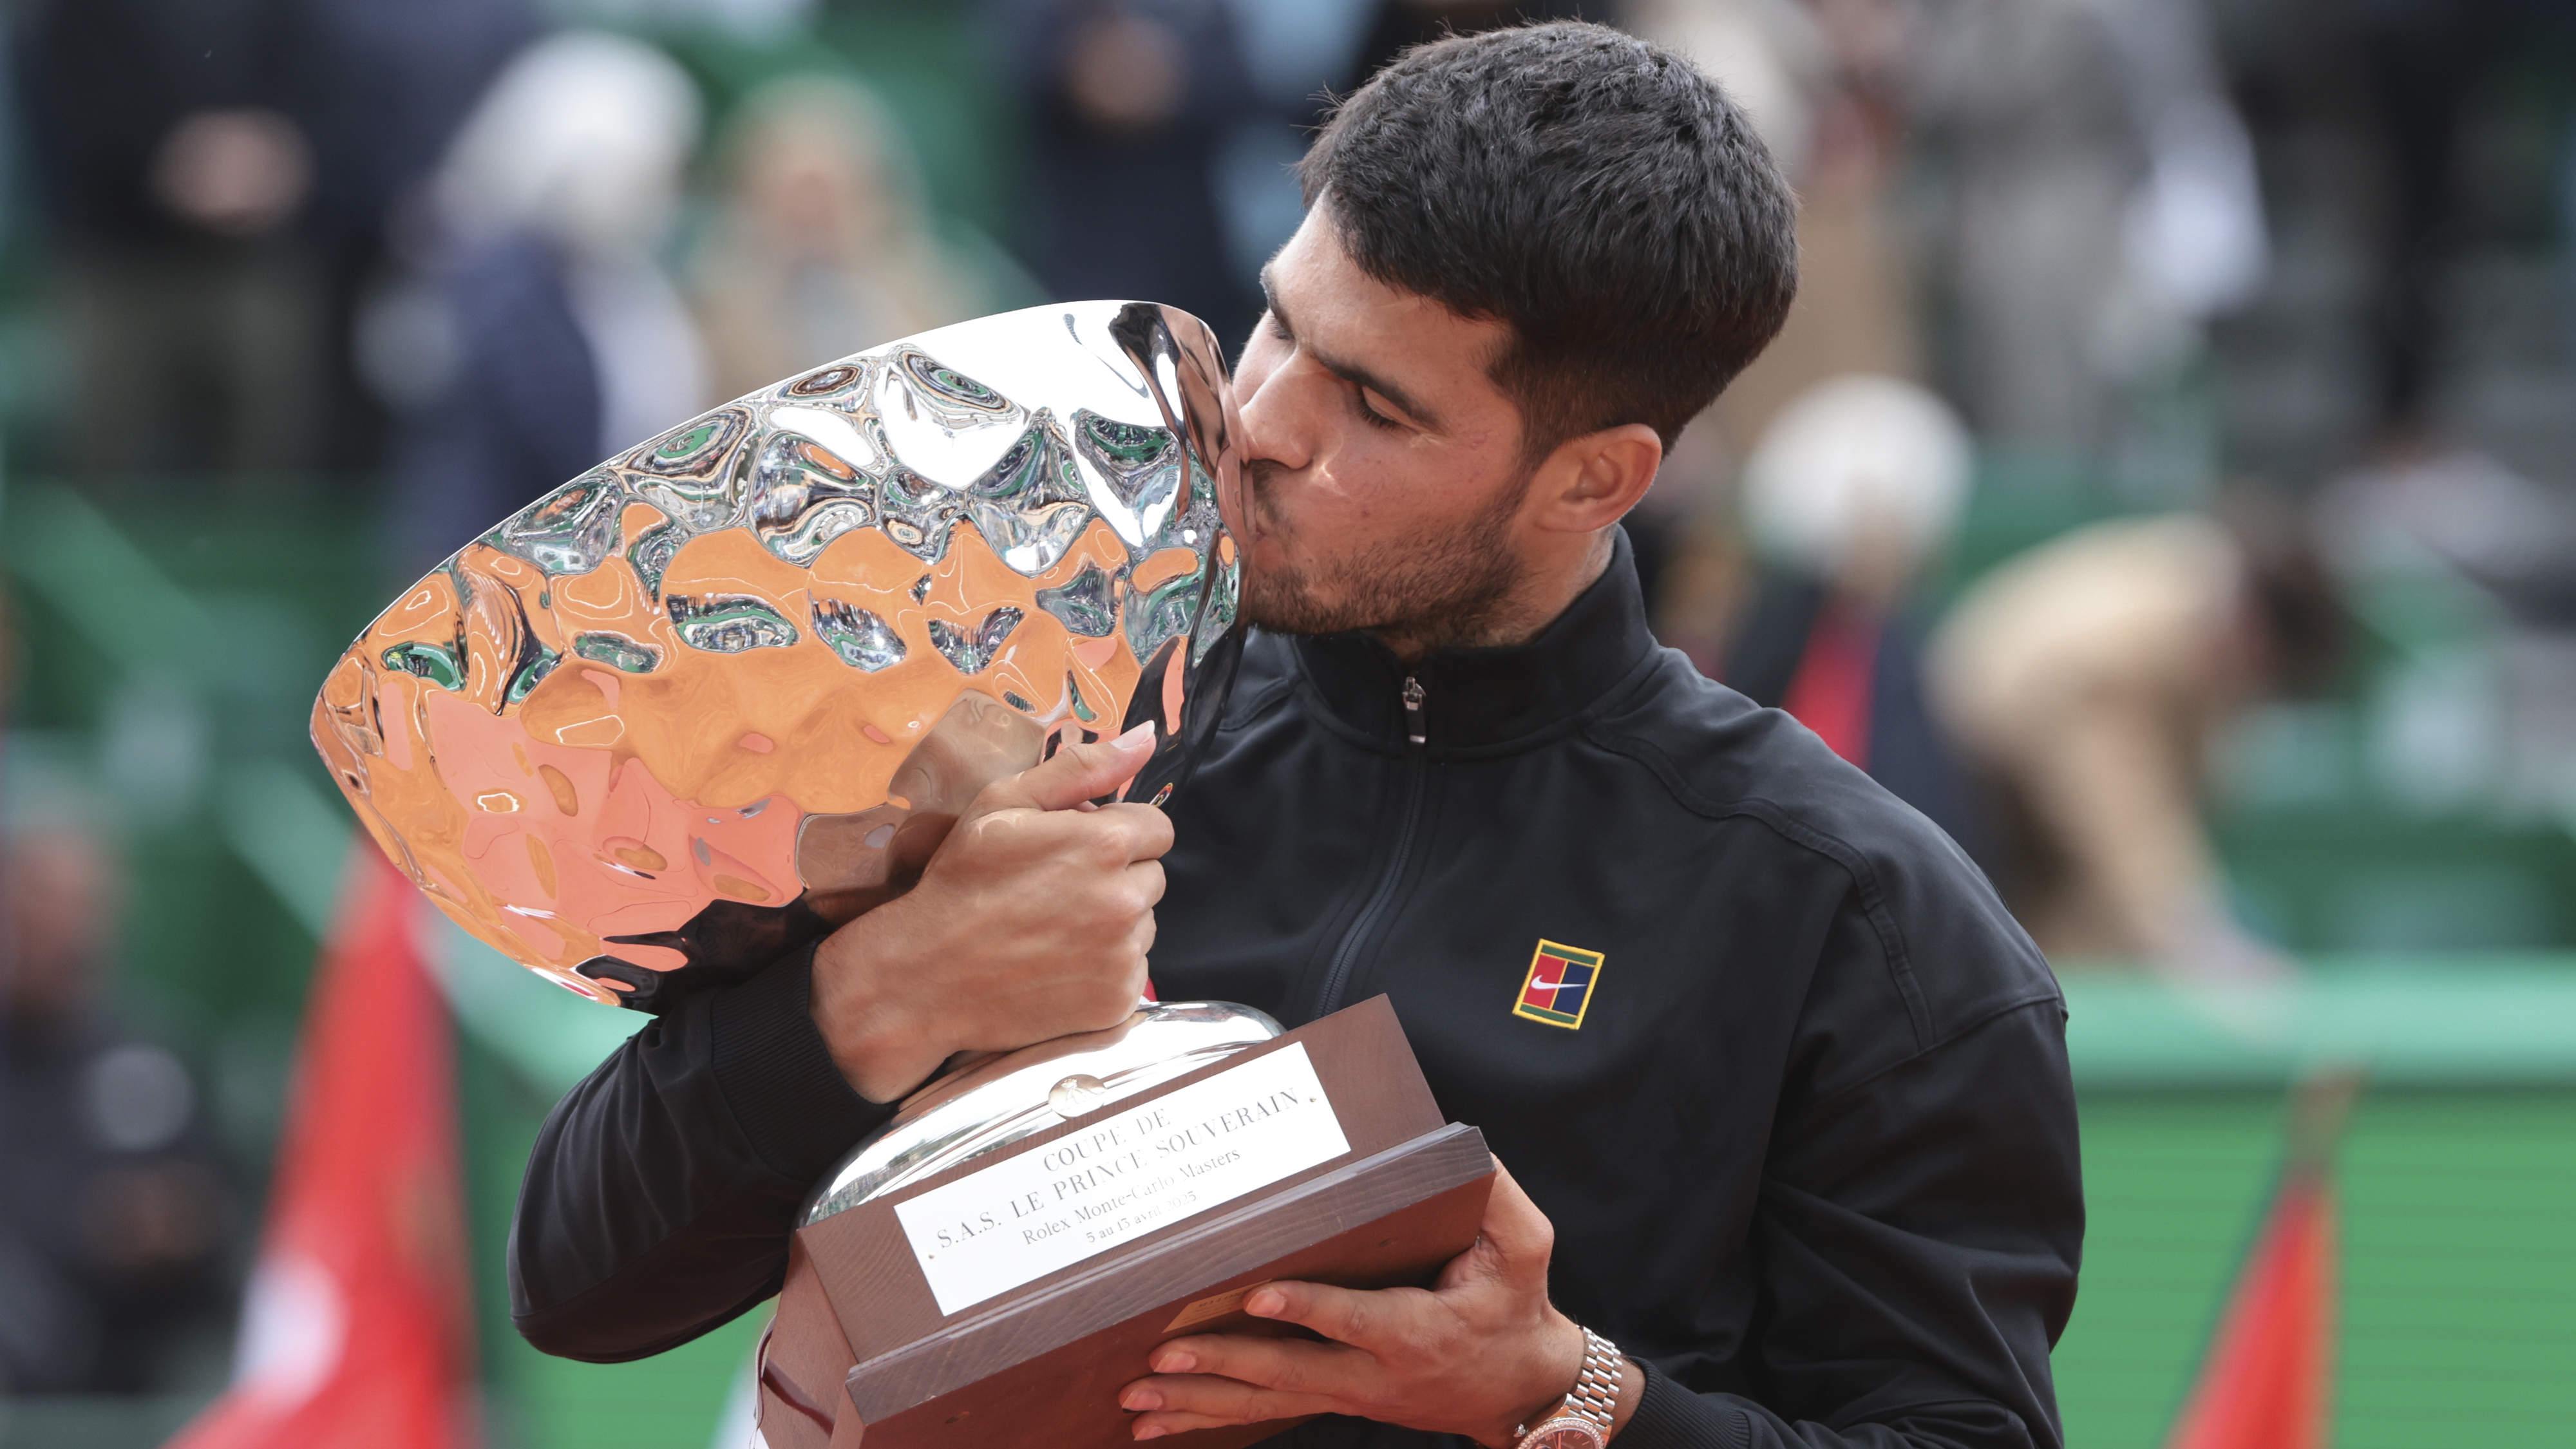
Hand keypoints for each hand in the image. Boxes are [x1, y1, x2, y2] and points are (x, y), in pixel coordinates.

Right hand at [809, 722, 1171, 1101]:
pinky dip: (1104, 969)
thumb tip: (1146, 737)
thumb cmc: (961, 883)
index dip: (1118, 834)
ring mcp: (1123, 956)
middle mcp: (1125, 900)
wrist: (925, 977)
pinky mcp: (1118, 1001)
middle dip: (1117, 877)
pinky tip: (1057, 964)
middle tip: (1058, 891)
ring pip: (1143, 925)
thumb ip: (1083, 767)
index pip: (1157, 828)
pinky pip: (1131, 972)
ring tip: (1053, 929)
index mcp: (1106, 843)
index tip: (1077, 849)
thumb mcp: (1005, 802)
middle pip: (1153, 877)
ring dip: (1114, 923)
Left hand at [1118, 1164, 1632, 1445]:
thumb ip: (1499, 1201)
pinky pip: (1263, 1415)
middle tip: (1163, 1356)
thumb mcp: (1526, 1251)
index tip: (1256, 1296)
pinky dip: (1207, 1421)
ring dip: (1198, 1402)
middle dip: (1222, 1365)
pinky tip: (1156, 1426)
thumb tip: (1469, 1150)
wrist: (1522, 1389)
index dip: (1306, 1309)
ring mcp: (1347, 1394)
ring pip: (1265, 1403)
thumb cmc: (1514, 1310)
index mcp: (1415, 1329)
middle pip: (1288, 1373)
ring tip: (1138, 1399)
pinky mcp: (1332, 1400)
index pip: (1354, 1320)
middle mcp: (1372, 1373)